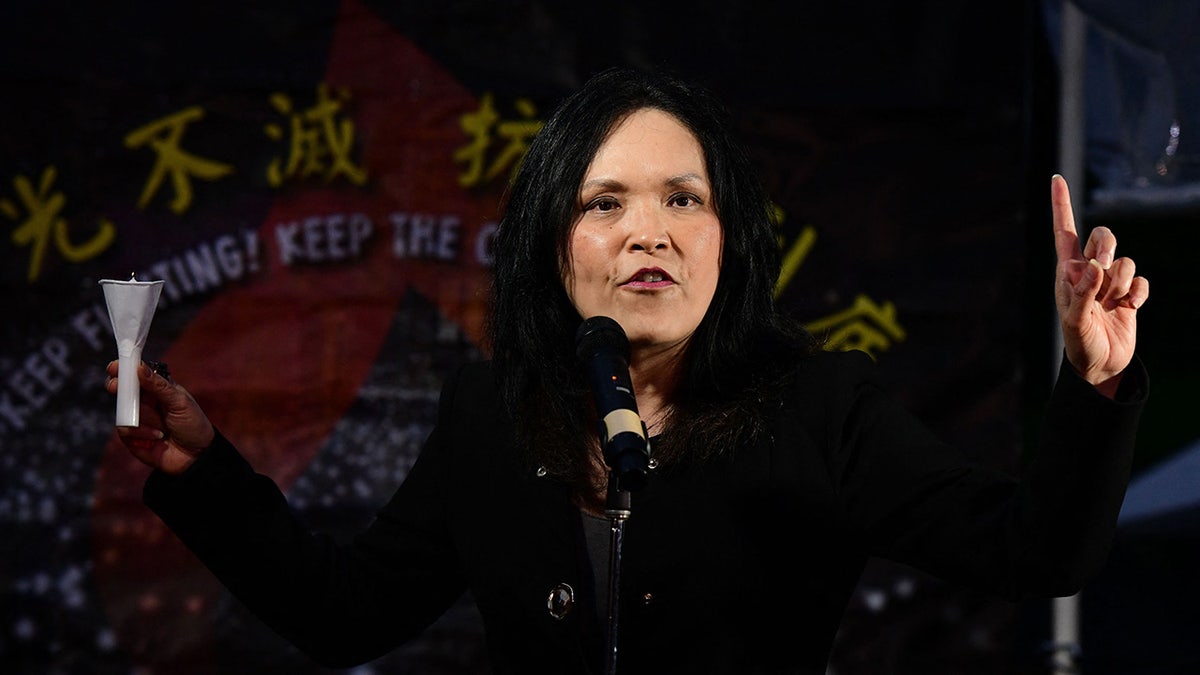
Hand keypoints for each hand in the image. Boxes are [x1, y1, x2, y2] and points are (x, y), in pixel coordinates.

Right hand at [105, 360, 214, 473]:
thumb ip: (159, 386)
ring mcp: (136, 418)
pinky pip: (124, 430)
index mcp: (157, 389)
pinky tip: (157, 437)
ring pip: (123, 411)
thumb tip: (140, 367)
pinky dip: (141, 432)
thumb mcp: (180, 402)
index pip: (136, 374)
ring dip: (142, 418)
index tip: (114, 367)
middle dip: (117, 387)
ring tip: (162, 427)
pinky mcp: (131, 436)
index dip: (123, 369)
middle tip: (115, 386)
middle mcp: (143, 402)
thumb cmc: (192, 424)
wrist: (196, 456)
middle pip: (121, 389)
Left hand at [1051, 174, 1148, 396]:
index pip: (1063, 232)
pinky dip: (1138, 294)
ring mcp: (1110, 282)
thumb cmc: (1078, 344)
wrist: (1100, 367)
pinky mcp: (1129, 294)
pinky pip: (1142, 280)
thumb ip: (1084, 292)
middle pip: (1103, 236)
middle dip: (1107, 247)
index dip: (1061, 205)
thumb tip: (1095, 265)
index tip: (1056, 177)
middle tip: (1103, 271)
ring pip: (1125, 260)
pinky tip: (1128, 309)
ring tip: (1112, 303)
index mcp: (1066, 271)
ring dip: (1122, 281)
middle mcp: (1088, 271)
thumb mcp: (1075, 320)